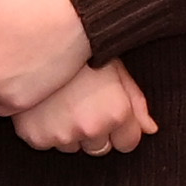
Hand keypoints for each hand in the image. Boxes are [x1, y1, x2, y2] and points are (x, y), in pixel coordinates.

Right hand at [10, 60, 155, 154]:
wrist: (38, 37)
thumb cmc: (81, 50)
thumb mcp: (117, 68)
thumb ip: (137, 102)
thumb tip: (150, 129)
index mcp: (117, 112)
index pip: (128, 143)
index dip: (121, 129)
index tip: (109, 112)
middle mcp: (91, 127)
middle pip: (100, 148)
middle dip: (95, 132)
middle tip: (82, 103)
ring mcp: (61, 134)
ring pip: (71, 146)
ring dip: (68, 131)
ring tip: (61, 102)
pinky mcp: (35, 136)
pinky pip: (44, 143)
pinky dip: (43, 130)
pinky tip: (43, 107)